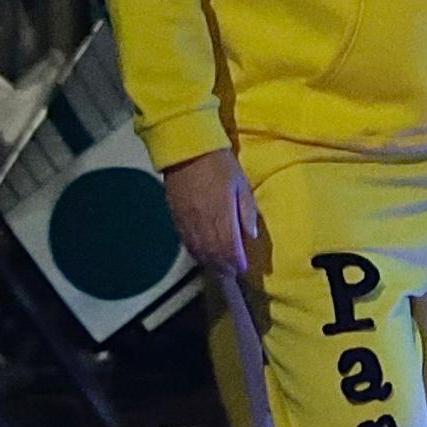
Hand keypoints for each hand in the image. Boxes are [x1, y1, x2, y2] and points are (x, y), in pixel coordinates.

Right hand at [164, 149, 264, 281]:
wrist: (187, 151)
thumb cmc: (220, 164)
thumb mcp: (241, 184)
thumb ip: (246, 210)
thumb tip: (252, 235)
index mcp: (221, 214)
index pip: (229, 246)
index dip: (236, 261)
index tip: (243, 268)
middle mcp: (202, 222)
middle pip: (213, 252)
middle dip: (223, 266)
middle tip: (232, 274)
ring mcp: (186, 221)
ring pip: (198, 250)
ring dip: (210, 262)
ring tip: (219, 270)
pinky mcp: (175, 217)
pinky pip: (185, 241)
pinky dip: (195, 252)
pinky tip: (201, 256)